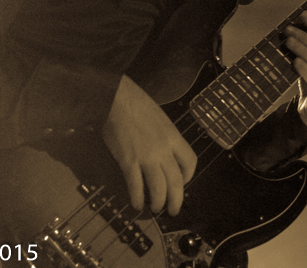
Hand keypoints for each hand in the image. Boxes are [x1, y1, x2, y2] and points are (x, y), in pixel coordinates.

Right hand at [102, 75, 196, 215]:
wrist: (116, 98)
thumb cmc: (136, 103)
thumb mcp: (160, 117)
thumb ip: (165, 136)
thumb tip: (164, 151)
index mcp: (173, 136)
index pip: (190, 161)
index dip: (189, 176)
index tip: (183, 182)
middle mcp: (163, 149)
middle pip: (176, 181)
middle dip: (176, 199)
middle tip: (173, 209)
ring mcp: (146, 157)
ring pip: (159, 188)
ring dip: (158, 202)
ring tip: (155, 209)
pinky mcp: (128, 161)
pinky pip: (136, 186)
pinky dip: (137, 198)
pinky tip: (136, 204)